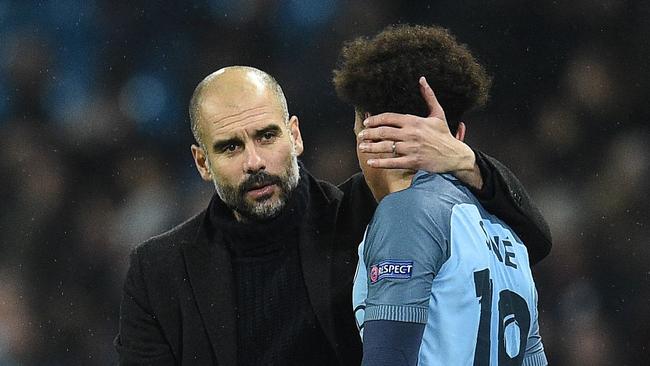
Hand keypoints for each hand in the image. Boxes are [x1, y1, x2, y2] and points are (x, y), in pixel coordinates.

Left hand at [357, 76, 482, 188]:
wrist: (455, 155)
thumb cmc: (445, 135)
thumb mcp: (438, 113)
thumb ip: (429, 96)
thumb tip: (422, 79)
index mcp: (414, 121)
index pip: (390, 118)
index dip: (376, 120)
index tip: (367, 123)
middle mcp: (411, 134)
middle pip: (384, 132)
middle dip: (369, 133)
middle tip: (360, 136)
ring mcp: (411, 148)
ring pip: (386, 147)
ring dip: (371, 147)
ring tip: (362, 147)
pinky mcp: (413, 162)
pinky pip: (393, 162)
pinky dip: (380, 162)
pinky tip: (371, 163)